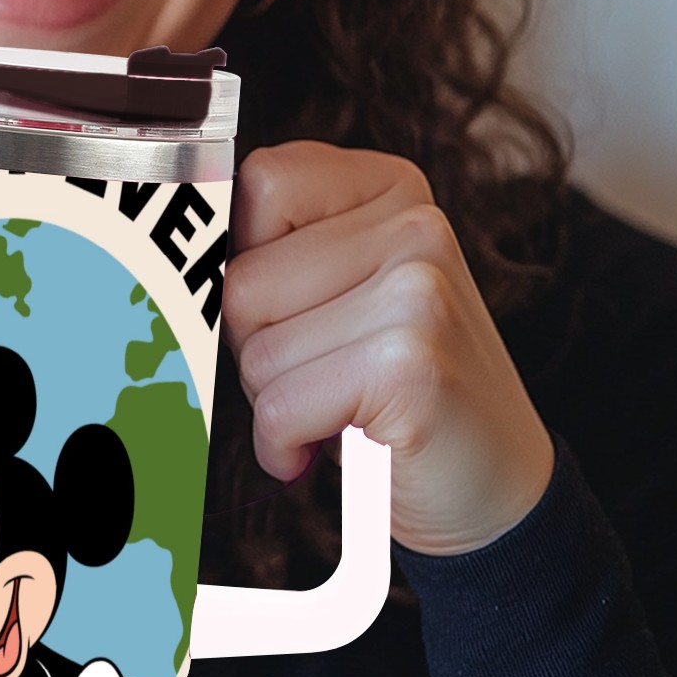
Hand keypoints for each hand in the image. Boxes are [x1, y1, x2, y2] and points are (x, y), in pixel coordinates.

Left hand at [224, 142, 553, 554]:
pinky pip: (279, 406)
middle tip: (323, 375)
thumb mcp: (346, 292)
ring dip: (275, 400)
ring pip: (255, 348)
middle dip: (258, 345)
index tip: (286, 308)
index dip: (245, 259)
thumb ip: (283, 249)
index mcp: (393, 188)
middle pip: (242, 280)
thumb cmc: (396, 391)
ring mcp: (419, 290)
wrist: (498, 493)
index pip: (260, 183)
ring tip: (338, 408)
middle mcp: (415, 225)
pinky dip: (284, 445)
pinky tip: (331, 449)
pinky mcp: (409, 363)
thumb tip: (178, 252)